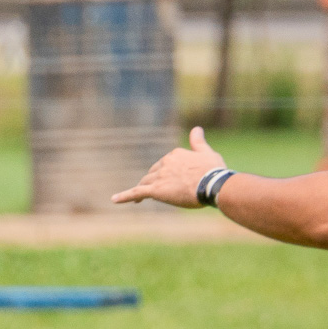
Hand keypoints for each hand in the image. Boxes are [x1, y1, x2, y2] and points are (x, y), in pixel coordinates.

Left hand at [112, 127, 226, 207]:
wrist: (212, 184)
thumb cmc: (213, 171)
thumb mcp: (207, 153)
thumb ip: (198, 142)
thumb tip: (196, 128)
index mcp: (175, 154)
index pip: (165, 164)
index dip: (166, 174)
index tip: (173, 181)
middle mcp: (164, 163)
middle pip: (153, 173)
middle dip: (154, 181)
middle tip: (162, 192)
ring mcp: (159, 176)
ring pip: (145, 183)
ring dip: (142, 189)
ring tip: (138, 199)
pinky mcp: (155, 190)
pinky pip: (136, 192)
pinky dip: (124, 196)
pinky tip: (114, 200)